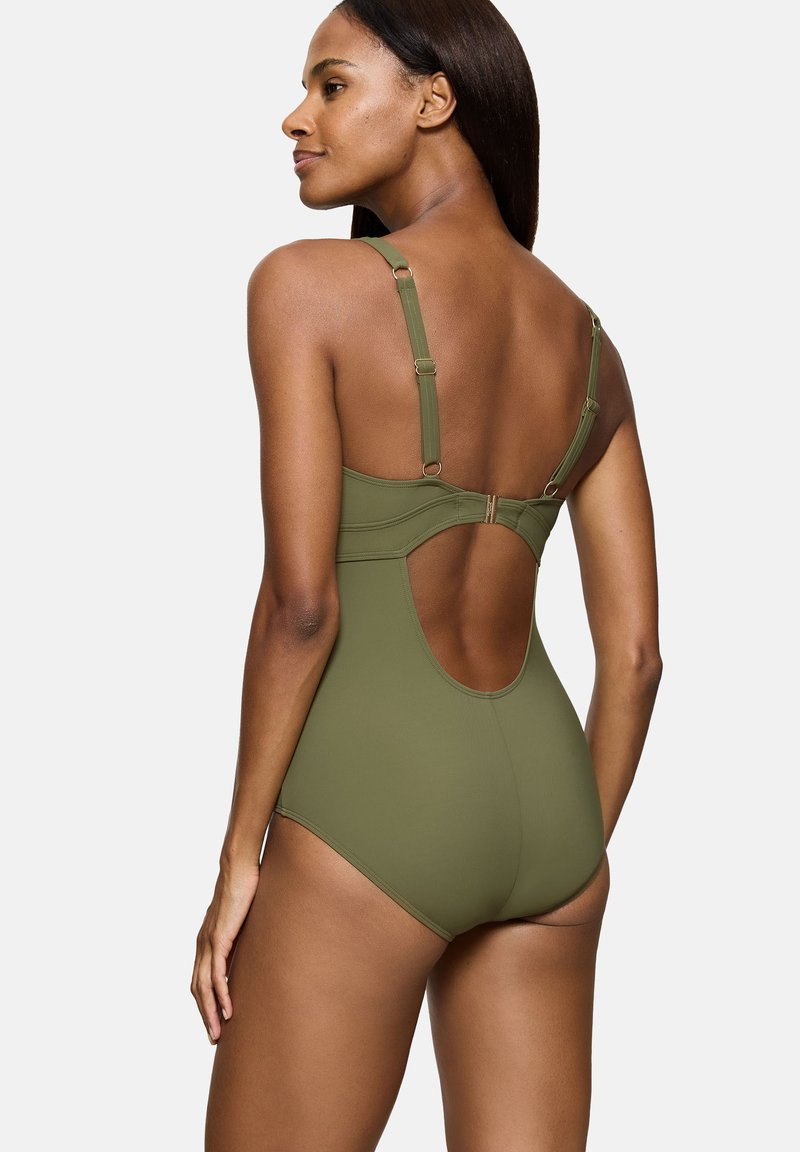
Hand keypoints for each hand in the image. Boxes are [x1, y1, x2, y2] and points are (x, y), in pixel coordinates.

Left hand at [191, 861, 260, 1042]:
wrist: (238, 867)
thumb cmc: (244, 888)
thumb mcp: (244, 918)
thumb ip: (245, 934)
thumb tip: (258, 945)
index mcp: (207, 941)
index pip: (200, 979)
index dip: (205, 1003)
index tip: (215, 1021)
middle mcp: (202, 944)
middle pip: (197, 989)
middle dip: (205, 1015)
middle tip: (215, 1038)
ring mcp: (208, 941)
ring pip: (203, 986)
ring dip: (210, 1012)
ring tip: (220, 1032)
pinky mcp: (218, 937)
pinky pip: (216, 973)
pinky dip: (220, 994)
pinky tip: (228, 1009)